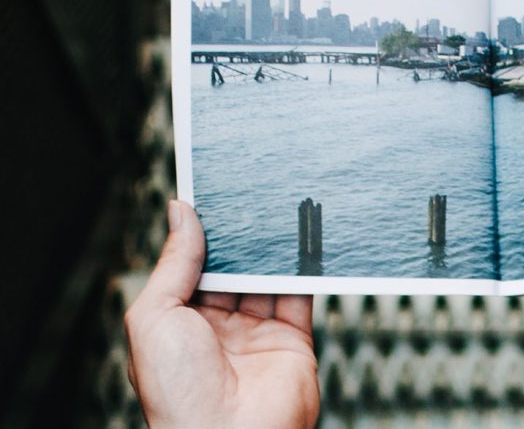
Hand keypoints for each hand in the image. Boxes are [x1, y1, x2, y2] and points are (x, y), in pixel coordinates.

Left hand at [124, 201, 319, 427]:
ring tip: (279, 207)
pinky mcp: (294, 341)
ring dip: (273, 248)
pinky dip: (304, 268)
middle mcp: (219, 328)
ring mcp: (258, 335)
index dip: (202, 234)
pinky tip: (304, 240)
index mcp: (179, 323)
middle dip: (242, 236)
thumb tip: (181, 212)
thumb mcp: (155, 316)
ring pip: (268, 278)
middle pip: (235, 269)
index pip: (193, 267)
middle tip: (251, 195)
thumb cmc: (177, 391)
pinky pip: (300, 296)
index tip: (213, 196)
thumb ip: (175, 263)